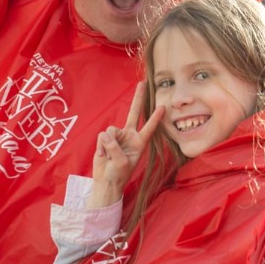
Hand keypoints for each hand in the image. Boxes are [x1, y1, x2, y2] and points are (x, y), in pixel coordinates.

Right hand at [90, 82, 164, 208]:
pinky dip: (101, 146)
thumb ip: (115, 147)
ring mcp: (118, 136)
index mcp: (139, 143)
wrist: (106, 180)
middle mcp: (130, 136)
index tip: (163, 107)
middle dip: (138, 98)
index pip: (149, 127)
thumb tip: (106, 134)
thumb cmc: (118, 174)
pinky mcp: (106, 138)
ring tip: (108, 156)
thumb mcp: (121, 162)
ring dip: (108, 144)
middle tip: (142, 83)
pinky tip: (103, 155)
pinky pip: (102, 136)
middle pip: (134, 112)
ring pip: (111, 130)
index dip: (155, 118)